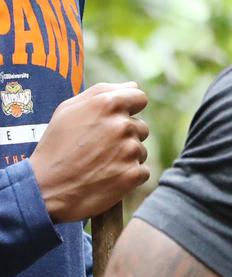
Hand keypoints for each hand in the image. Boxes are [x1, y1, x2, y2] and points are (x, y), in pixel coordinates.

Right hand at [28, 82, 149, 222]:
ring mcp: (129, 150)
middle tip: (98, 149)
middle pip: (141, 127)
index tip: (114, 122)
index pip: (140, 98)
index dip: (129, 109)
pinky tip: (107, 178)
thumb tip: (133, 85)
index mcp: (108, 104)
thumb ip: (102, 92)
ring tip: (99, 165)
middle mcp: (122, 125)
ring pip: (141, 150)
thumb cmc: (55, 147)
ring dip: (126, 157)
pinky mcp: (133, 174)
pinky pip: (142, 171)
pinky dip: (129, 176)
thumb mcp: (67, 111)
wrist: (44, 190)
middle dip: (124, 136)